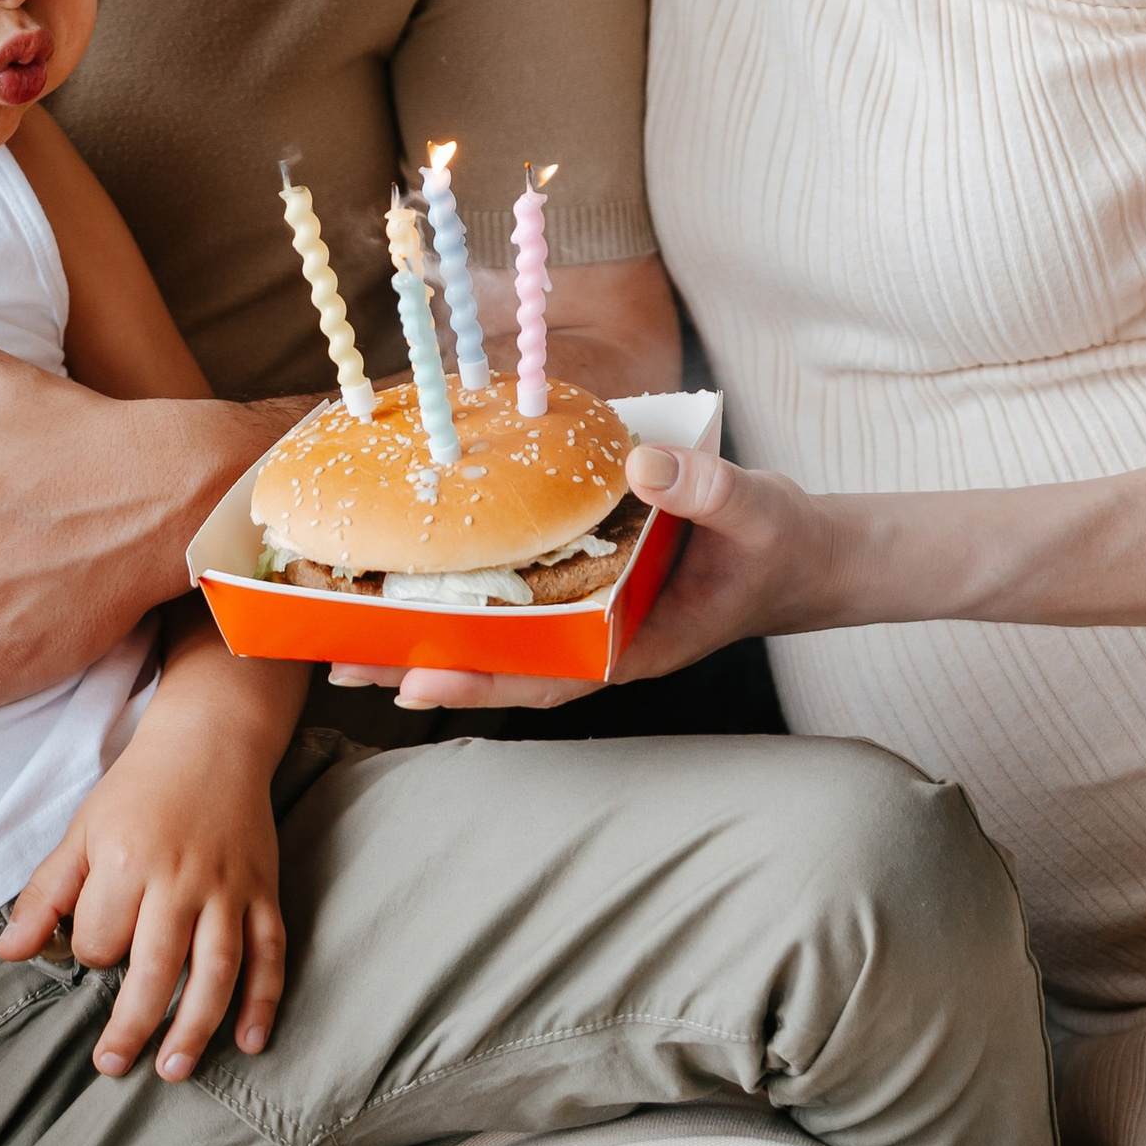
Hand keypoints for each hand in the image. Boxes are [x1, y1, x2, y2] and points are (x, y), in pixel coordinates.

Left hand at [0, 730, 284, 1081]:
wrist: (212, 739)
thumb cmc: (140, 788)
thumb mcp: (84, 830)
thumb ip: (47, 894)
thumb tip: (8, 953)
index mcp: (128, 861)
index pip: (102, 939)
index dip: (93, 952)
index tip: (95, 946)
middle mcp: (180, 878)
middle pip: (157, 967)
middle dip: (134, 1024)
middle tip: (113, 1065)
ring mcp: (228, 886)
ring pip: (217, 969)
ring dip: (197, 1026)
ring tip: (174, 1070)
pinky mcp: (263, 888)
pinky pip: (269, 951)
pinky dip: (263, 999)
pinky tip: (249, 1041)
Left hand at [336, 442, 821, 709]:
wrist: (805, 551)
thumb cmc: (780, 542)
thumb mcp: (756, 510)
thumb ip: (705, 489)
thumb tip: (641, 465)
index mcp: (637, 643)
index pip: (547, 674)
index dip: (481, 680)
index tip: (415, 679)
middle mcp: (602, 639)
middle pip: (503, 666)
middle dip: (424, 664)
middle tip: (339, 660)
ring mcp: (592, 616)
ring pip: (501, 638)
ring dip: (430, 634)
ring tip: (349, 632)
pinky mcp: (588, 584)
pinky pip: (519, 599)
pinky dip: (469, 596)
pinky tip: (419, 579)